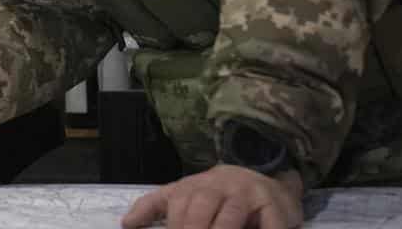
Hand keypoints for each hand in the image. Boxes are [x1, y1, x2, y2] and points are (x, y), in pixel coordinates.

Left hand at [121, 165, 303, 228]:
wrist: (264, 178)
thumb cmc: (217, 194)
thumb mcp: (184, 195)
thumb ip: (154, 207)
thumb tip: (126, 224)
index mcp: (194, 185)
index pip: (178, 202)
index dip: (174, 224)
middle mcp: (220, 185)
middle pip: (202, 204)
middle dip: (193, 227)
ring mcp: (248, 194)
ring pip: (232, 213)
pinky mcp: (274, 204)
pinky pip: (270, 222)